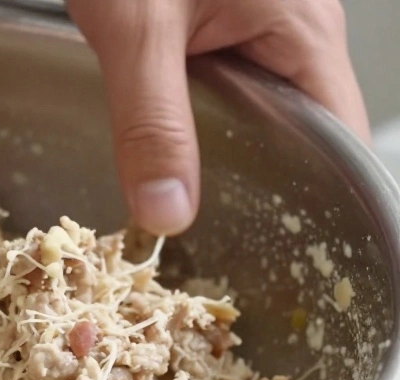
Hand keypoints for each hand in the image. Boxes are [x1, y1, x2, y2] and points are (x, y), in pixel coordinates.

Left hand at [66, 0, 370, 235]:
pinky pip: (229, 92)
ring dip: (226, 160)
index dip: (320, 207)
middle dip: (263, 192)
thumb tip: (168, 212)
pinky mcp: (226, 23)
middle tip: (217, 253)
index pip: (340, 146)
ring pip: (261, 117)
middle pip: (302, 139)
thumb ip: (153, 121)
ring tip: (186, 213)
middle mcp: (296, 34)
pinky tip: (168, 153)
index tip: (280, 259)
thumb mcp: (137, 28)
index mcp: (301, 34)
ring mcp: (264, 27)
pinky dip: (203, 126)